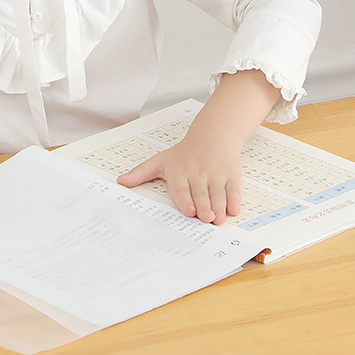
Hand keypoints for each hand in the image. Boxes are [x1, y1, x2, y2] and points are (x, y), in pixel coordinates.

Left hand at [117, 127, 241, 224]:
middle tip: (206, 219)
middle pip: (201, 193)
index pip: (182, 188)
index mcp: (179, 171)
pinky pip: (233, 189)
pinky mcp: (231, 174)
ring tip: (218, 219)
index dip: (185, 200)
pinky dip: (234, 200)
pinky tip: (233, 210)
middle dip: (204, 206)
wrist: (212, 135)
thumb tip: (120, 182)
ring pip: (217, 193)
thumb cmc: (184, 152)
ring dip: (219, 207)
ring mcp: (216, 174)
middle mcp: (198, 172)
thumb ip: (141, 173)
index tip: (189, 211)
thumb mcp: (160, 160)